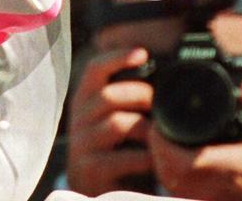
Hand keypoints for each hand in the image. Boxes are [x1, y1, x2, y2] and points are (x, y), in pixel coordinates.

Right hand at [66, 47, 155, 194]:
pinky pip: (123, 157)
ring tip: (162, 134)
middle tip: (161, 104)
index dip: (118, 57)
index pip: (95, 68)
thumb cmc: (114, 148)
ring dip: (146, 128)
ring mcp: (82, 144)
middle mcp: (79, 117)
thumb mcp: (114, 117)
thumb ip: (128, 98)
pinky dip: (146, 157)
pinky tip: (156, 160)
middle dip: (141, 96)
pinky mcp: (90, 169)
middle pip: (109, 96)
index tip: (143, 54)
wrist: (96, 188)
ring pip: (117, 124)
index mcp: (85, 98)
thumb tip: (163, 75)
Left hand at [147, 80, 241, 200]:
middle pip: (167, 169)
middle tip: (157, 121)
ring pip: (167, 178)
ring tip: (160, 133)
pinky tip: (167, 151)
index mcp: (228, 166)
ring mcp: (203, 194)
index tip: (159, 120)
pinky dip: (164, 167)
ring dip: (158, 155)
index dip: (163, 141)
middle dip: (156, 144)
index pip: (184, 161)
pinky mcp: (199, 199)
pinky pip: (172, 185)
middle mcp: (212, 183)